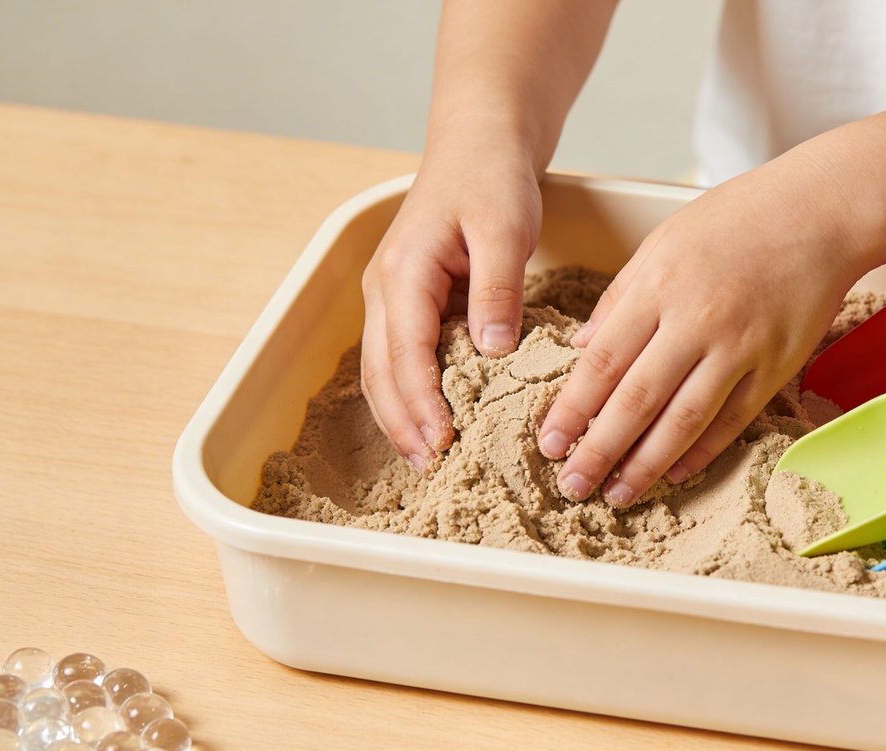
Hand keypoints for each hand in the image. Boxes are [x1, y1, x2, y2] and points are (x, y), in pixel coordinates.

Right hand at [360, 140, 541, 471]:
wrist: (478, 145)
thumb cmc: (492, 180)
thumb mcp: (504, 228)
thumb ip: (497, 288)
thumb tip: (492, 350)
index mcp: (404, 273)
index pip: (406, 353)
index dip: (421, 404)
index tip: (443, 443)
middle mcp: (385, 291)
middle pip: (381, 373)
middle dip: (404, 425)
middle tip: (436, 470)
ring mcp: (392, 299)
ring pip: (383, 371)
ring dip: (402, 418)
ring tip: (431, 461)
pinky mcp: (409, 305)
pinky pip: (401, 360)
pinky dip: (412, 397)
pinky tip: (437, 425)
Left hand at [537, 167, 867, 506]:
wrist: (820, 212)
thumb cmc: (739, 219)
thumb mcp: (664, 241)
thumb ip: (620, 298)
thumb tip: (582, 348)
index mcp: (659, 286)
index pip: (603, 362)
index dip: (572, 409)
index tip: (549, 442)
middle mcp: (697, 320)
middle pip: (637, 399)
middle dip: (598, 450)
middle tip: (572, 484)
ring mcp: (740, 346)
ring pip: (684, 420)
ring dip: (646, 464)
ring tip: (618, 494)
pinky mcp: (776, 365)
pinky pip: (732, 419)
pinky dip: (701, 451)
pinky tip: (674, 472)